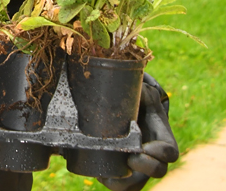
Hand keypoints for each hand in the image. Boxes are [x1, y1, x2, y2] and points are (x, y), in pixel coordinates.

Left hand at [99, 75, 178, 190]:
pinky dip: (114, 183)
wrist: (128, 110)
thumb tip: (139, 88)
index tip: (144, 146)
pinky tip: (101, 174)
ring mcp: (140, 166)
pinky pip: (124, 186)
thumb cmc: (138, 102)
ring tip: (109, 174)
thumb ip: (143, 91)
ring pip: (138, 184)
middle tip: (129, 157)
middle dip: (145, 167)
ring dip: (126, 182)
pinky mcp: (125, 171)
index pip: (169, 152)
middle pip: (158, 171)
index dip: (160, 153)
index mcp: (162, 138)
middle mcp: (154, 156)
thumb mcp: (142, 94)